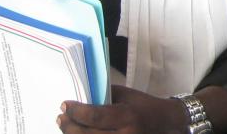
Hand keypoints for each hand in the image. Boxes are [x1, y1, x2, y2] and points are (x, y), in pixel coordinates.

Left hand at [58, 86, 187, 133]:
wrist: (165, 123)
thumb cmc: (145, 106)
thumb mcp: (127, 95)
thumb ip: (105, 96)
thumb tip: (81, 97)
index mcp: (127, 116)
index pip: (94, 116)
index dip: (76, 112)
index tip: (64, 104)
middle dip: (68, 126)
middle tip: (60, 117)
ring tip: (65, 126)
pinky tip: (78, 133)